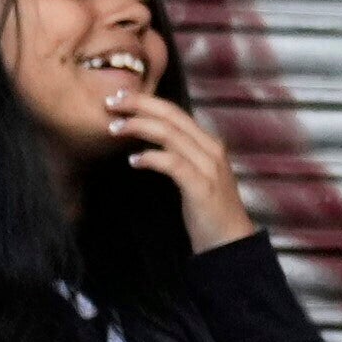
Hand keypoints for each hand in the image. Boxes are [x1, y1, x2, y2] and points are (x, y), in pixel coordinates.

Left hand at [96, 83, 259, 249]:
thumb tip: (149, 143)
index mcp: (208, 143)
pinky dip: (151, 158)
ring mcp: (208, 167)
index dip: (146, 101)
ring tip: (114, 128)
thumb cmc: (208, 211)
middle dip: (139, 104)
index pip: (174, 111)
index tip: (119, 99)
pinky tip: (133, 161)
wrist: (230, 243)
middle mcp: (210, 149)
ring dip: (139, 127)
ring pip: (170, 134)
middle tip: (111, 102)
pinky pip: (172, 164)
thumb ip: (179, 155)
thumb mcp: (195, 175)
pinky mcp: (201, 186)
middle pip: (171, 115)